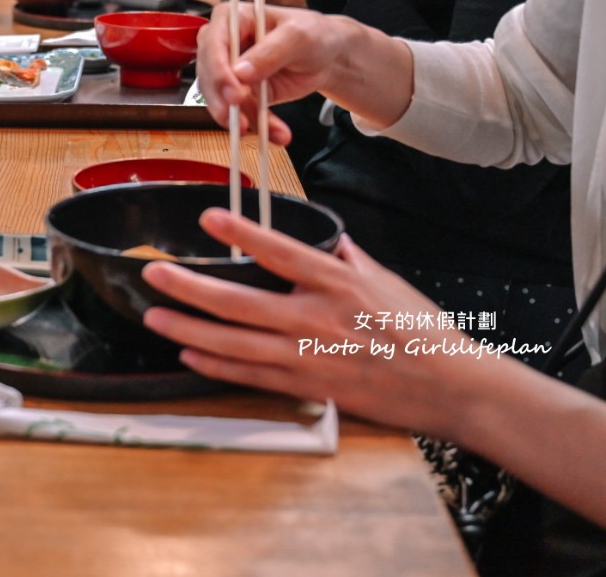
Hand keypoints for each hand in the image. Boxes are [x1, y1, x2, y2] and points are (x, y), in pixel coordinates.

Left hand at [140, 209, 497, 435]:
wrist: (451, 386)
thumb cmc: (421, 330)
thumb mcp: (384, 279)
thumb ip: (343, 257)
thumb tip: (320, 237)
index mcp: (337, 283)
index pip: (280, 251)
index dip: (241, 233)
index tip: (208, 218)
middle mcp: (316, 319)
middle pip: (239, 303)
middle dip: (189, 288)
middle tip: (155, 274)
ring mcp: (308, 357)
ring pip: (234, 345)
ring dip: (188, 331)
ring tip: (155, 318)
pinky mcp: (308, 387)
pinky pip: (250, 376)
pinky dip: (216, 367)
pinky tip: (188, 356)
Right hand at [194, 2, 356, 142]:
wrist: (327, 56)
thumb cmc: (313, 33)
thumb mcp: (298, 35)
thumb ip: (270, 52)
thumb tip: (240, 73)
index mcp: (231, 19)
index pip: (213, 44)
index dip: (218, 71)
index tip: (234, 94)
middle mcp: (224, 44)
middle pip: (209, 76)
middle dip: (224, 103)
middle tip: (241, 122)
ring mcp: (230, 71)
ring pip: (222, 100)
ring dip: (244, 120)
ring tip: (273, 132)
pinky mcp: (241, 93)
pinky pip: (241, 113)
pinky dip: (258, 126)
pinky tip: (276, 133)